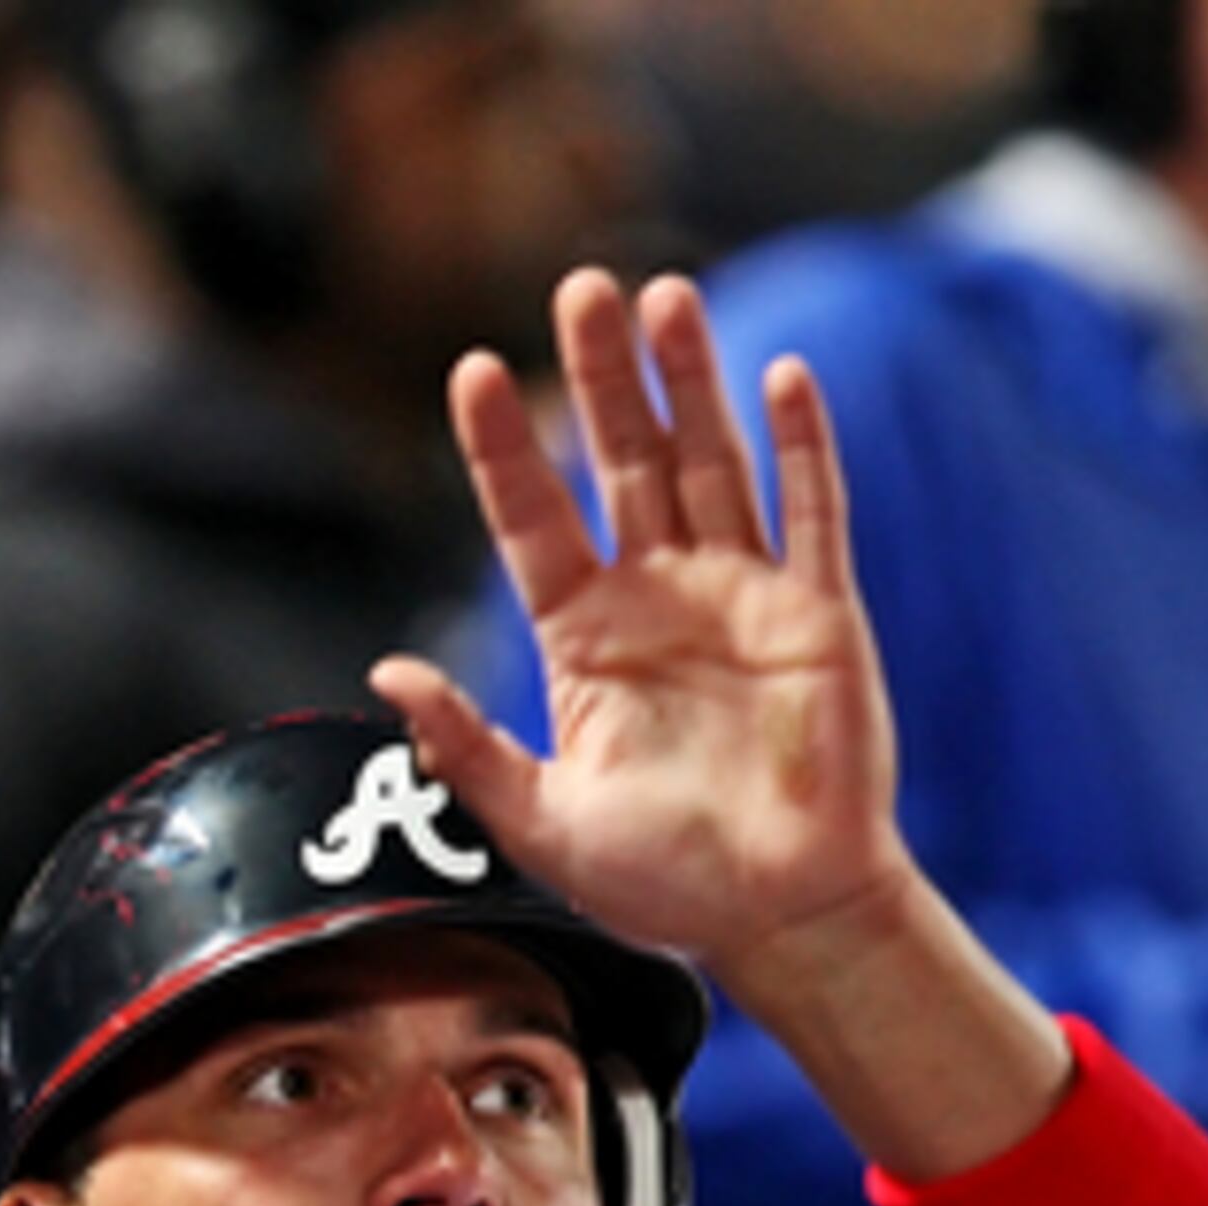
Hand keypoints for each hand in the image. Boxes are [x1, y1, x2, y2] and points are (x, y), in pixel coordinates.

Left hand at [368, 268, 921, 984]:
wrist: (779, 918)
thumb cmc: (662, 884)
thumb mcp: (540, 824)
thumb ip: (467, 747)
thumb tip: (388, 672)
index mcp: (585, 640)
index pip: (534, 519)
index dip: (506, 448)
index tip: (472, 373)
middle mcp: (660, 599)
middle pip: (624, 461)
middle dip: (602, 376)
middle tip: (581, 286)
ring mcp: (742, 597)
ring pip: (709, 462)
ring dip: (689, 381)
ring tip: (664, 296)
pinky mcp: (818, 614)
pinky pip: (811, 512)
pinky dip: (800, 445)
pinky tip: (781, 375)